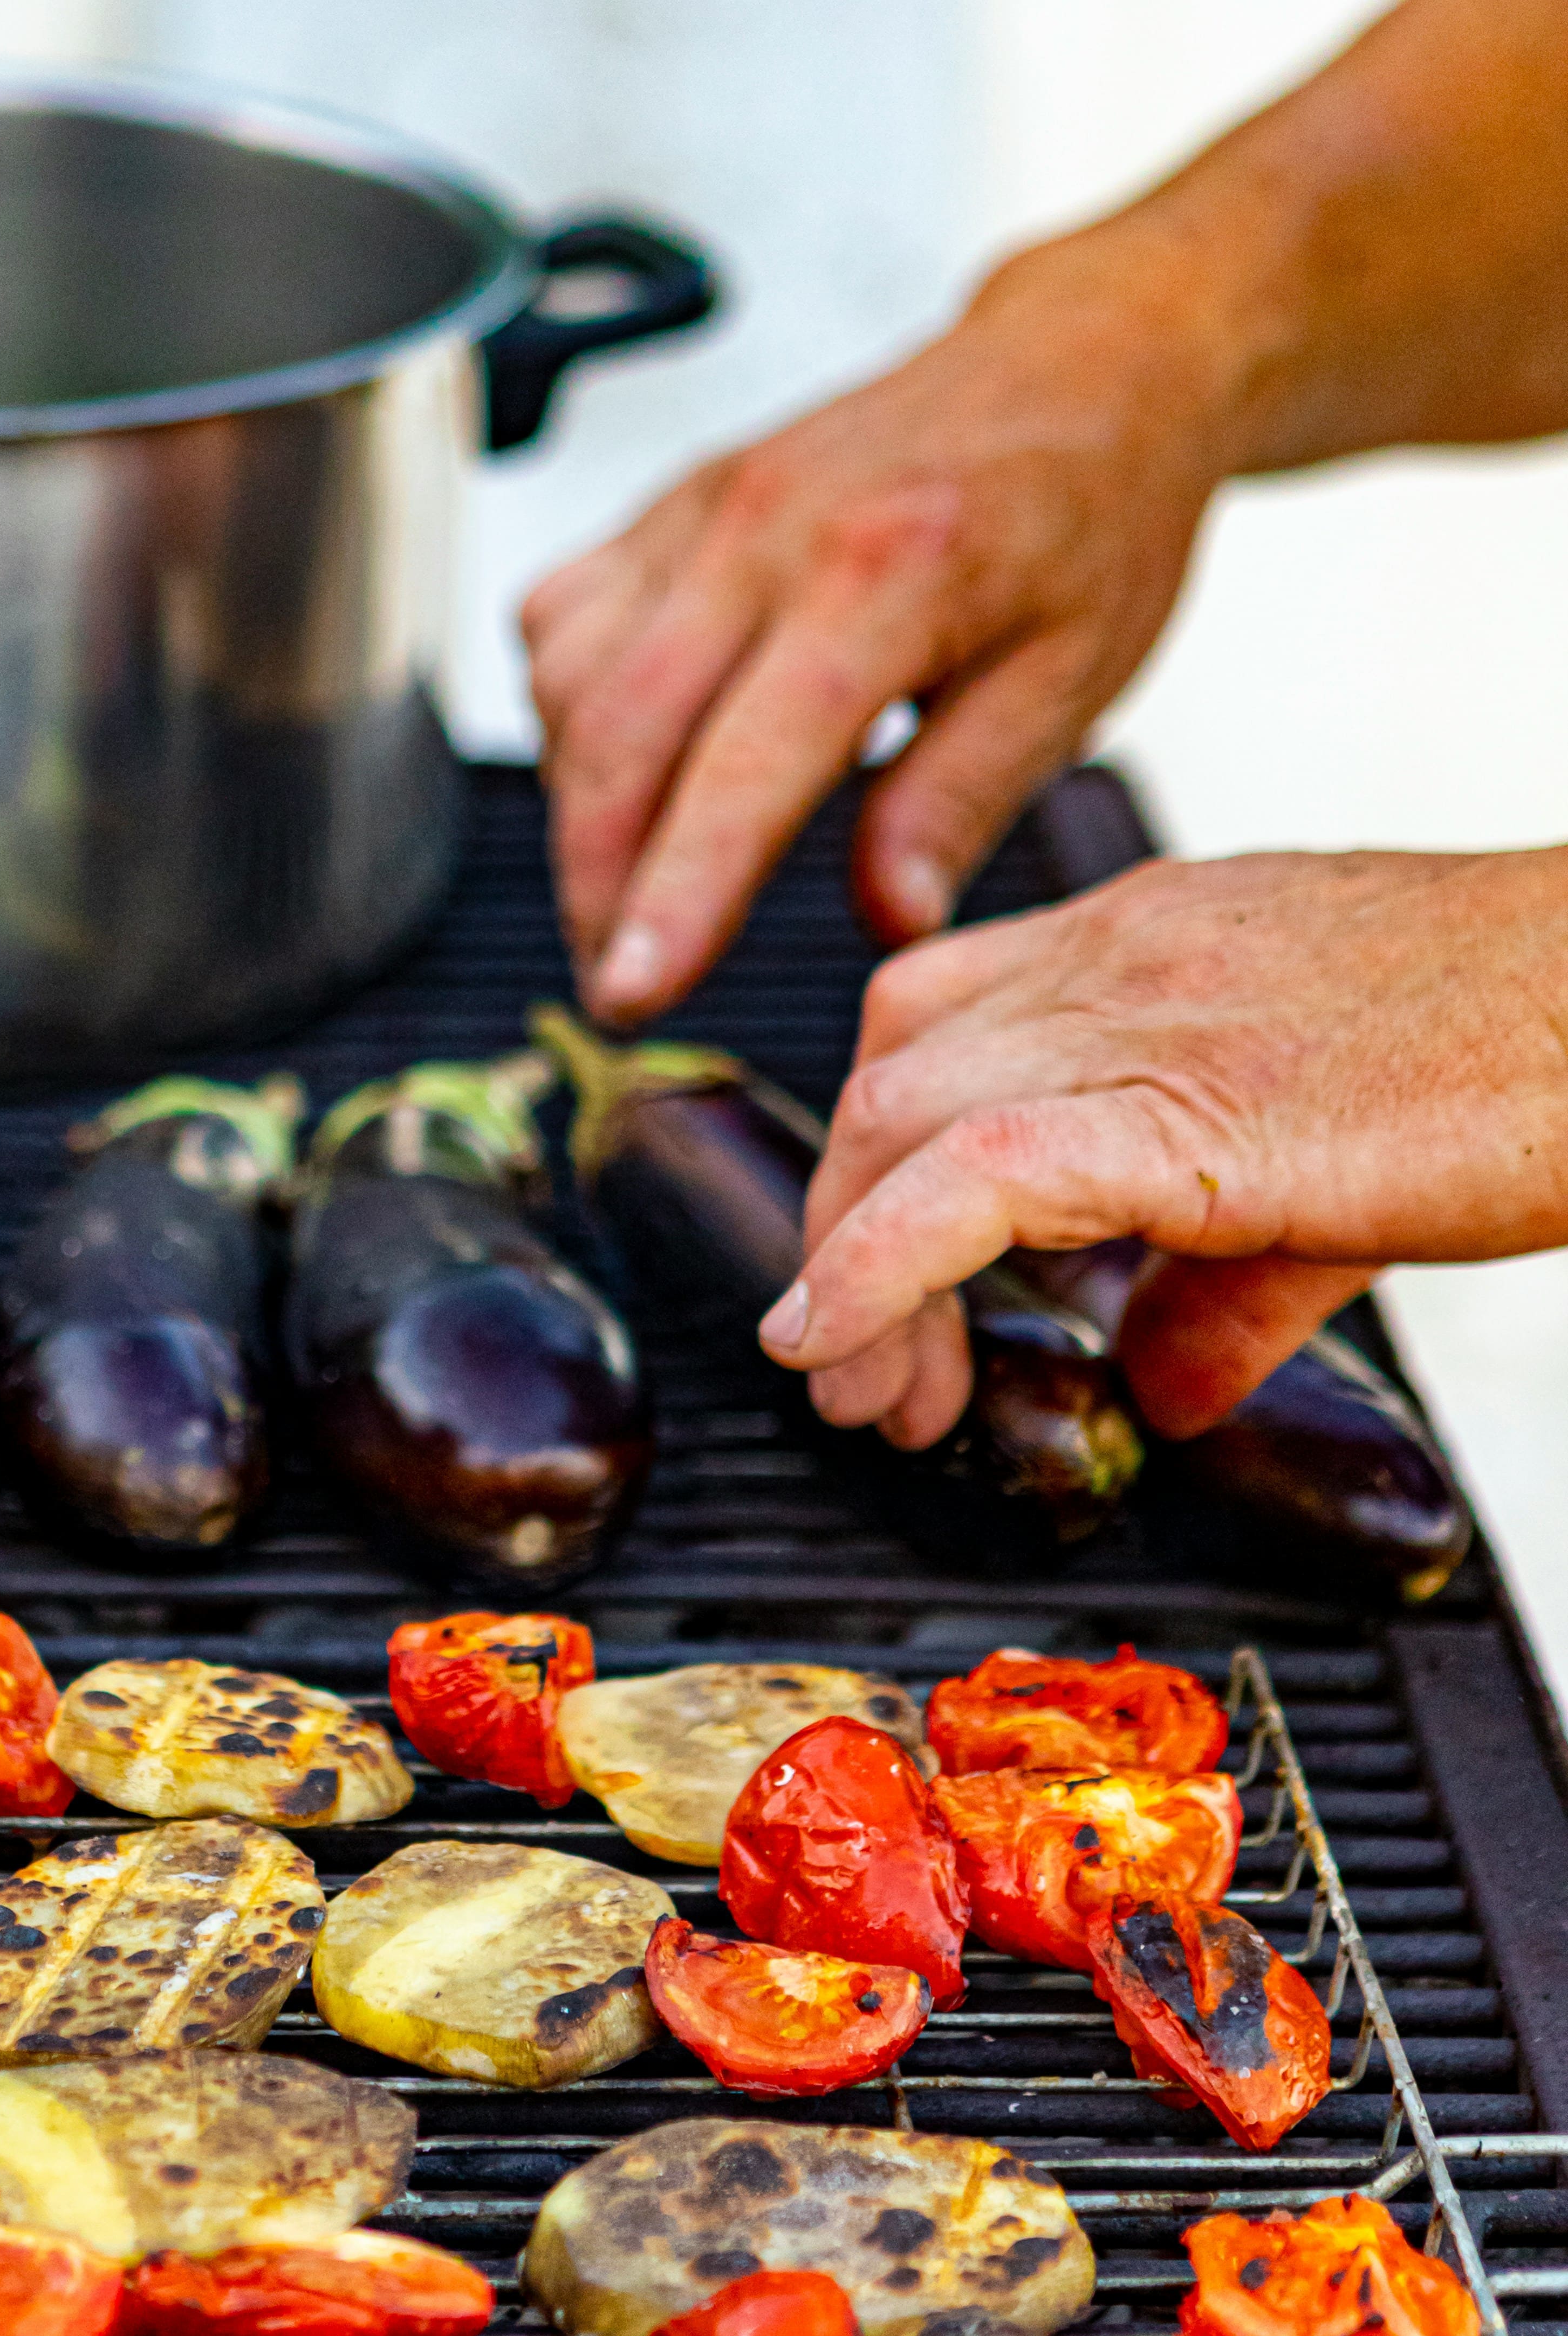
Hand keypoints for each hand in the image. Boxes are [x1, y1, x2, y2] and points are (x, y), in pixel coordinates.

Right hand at [523, 221, 1243, 1023]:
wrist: (1087, 357)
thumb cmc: (1097, 512)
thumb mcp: (1075, 674)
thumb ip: (963, 799)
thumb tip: (888, 922)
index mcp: (887, 573)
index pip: (742, 762)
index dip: (675, 890)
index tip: (633, 992)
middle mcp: (770, 526)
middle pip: (619, 730)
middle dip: (596, 880)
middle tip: (617, 989)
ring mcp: (707, 503)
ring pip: (572, 678)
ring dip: (577, 805)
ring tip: (625, 898)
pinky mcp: (675, 497)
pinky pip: (566, 614)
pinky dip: (567, 707)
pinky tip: (620, 765)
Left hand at [762, 849, 1567, 1443]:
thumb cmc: (1529, 1055)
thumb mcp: (1342, 1170)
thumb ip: (1227, 1286)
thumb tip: (1160, 1388)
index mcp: (1150, 946)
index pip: (941, 1018)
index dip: (877, 1152)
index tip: (869, 1268)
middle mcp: (1120, 958)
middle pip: (888, 1072)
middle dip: (840, 1225)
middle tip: (860, 1366)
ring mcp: (1141, 1015)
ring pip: (897, 1114)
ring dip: (846, 1266)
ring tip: (867, 1389)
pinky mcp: (1182, 1104)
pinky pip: (963, 1173)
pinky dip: (872, 1262)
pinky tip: (836, 1338)